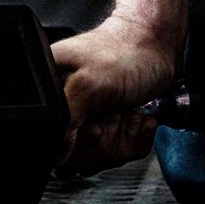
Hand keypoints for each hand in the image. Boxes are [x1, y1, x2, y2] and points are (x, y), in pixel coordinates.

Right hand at [50, 16, 177, 175]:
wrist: (159, 47)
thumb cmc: (125, 53)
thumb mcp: (88, 84)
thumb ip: (65, 120)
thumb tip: (57, 153)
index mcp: (45, 92)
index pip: (47, 140)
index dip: (75, 141)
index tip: (94, 123)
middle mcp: (61, 108)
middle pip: (72, 155)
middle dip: (104, 139)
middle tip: (113, 112)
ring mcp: (84, 119)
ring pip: (97, 157)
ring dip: (121, 138)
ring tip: (125, 112)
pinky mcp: (105, 127)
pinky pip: (116, 153)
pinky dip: (133, 140)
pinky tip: (135, 118)